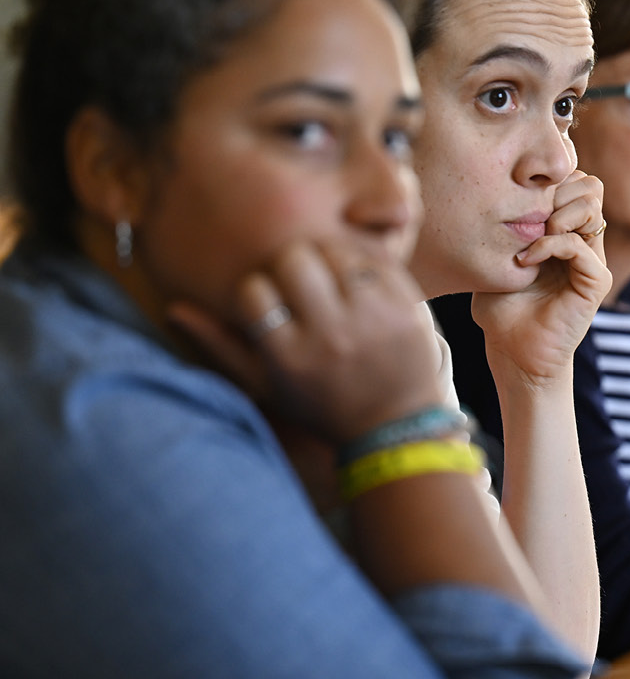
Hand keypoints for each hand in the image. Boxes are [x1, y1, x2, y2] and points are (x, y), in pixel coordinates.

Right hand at [168, 240, 445, 443]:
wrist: (396, 426)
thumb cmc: (321, 405)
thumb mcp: (267, 386)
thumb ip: (221, 346)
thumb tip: (173, 308)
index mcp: (290, 356)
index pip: (253, 290)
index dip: (256, 290)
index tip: (269, 303)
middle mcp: (331, 336)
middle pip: (294, 259)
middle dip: (290, 263)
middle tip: (299, 280)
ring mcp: (373, 321)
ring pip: (335, 252)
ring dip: (327, 257)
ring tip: (329, 279)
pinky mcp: (408, 309)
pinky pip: (375, 262)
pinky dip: (363, 266)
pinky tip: (360, 286)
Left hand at [471, 170, 612, 385]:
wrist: (513, 353)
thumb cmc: (501, 310)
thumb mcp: (497, 258)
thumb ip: (506, 227)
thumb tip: (495, 191)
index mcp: (565, 233)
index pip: (574, 182)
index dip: (550, 181)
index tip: (517, 200)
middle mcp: (584, 242)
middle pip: (589, 186)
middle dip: (556, 191)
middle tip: (528, 215)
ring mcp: (592, 261)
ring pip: (592, 206)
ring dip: (557, 212)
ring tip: (531, 235)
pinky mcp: (595, 282)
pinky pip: (580, 246)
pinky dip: (550, 245)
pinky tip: (526, 260)